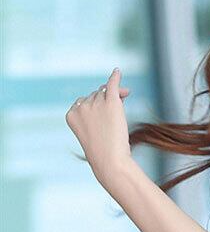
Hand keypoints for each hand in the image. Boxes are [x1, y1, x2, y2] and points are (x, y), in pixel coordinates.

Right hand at [65, 67, 132, 188]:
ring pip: (105, 93)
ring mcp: (95, 103)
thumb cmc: (103, 149)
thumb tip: (115, 88)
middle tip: (111, 124)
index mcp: (70, 114)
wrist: (110, 160)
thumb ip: (98, 108)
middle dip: (105, 103)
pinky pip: (113, 85)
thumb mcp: (94, 129)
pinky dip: (115, 77)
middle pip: (95, 95)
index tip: (98, 125)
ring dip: (114, 100)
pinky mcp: (111, 103)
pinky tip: (117, 71)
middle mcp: (81, 106)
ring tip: (116, 120)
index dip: (95, 109)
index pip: (84, 102)